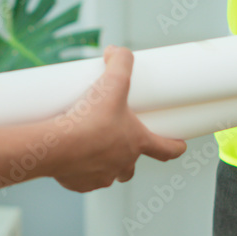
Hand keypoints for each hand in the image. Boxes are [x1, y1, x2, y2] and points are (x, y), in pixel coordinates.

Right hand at [52, 46, 185, 191]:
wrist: (56, 147)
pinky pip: (85, 179)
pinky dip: (81, 170)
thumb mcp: (112, 82)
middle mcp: (123, 164)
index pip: (166, 149)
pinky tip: (72, 157)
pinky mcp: (80, 184)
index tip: (180, 144)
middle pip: (133, 165)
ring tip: (91, 146)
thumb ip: (120, 62)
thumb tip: (116, 51)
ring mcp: (102, 177)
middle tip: (118, 140)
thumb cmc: (89, 118)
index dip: (175, 146)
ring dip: (104, 162)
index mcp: (137, 142)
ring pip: (109, 172)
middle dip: (129, 155)